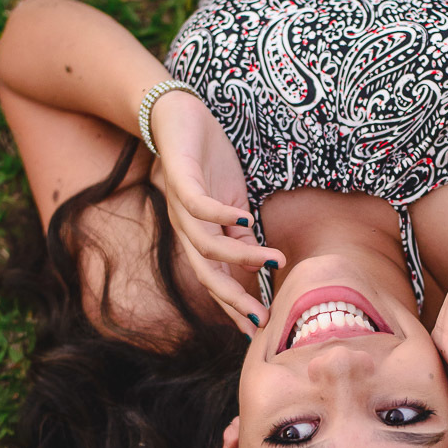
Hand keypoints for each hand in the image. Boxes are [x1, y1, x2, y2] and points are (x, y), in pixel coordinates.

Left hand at [148, 91, 282, 334]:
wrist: (177, 117)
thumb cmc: (208, 162)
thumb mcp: (234, 204)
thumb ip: (243, 237)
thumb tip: (261, 266)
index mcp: (200, 237)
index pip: (216, 280)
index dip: (235, 306)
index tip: (259, 330)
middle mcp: (186, 229)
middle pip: (206, 275)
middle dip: (234, 299)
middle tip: (261, 317)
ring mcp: (180, 207)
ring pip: (205, 246)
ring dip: (240, 257)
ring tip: (271, 262)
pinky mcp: (180, 179)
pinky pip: (198, 206)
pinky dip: (222, 216)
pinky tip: (247, 220)